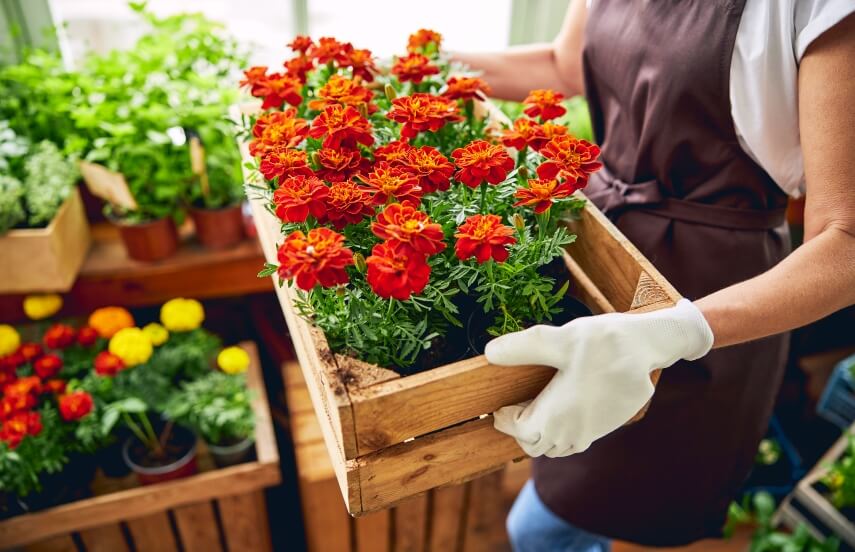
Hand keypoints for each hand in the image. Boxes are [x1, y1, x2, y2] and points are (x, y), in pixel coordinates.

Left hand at [485, 299, 713, 457]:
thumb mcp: (559, 339)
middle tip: (511, 409)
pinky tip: (558, 410)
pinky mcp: (606, 427)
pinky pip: (575, 442)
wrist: (646, 347)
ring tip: (532, 410)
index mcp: (557, 416)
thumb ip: (524, 347)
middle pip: (536, 445)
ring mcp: (592, 433)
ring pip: (557, 447)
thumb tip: (490, 352)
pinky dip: (560, 433)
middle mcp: (574, 432)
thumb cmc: (603, 342)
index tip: (498, 407)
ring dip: (541, 435)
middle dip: (520, 430)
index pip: (520, 431)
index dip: (505, 420)